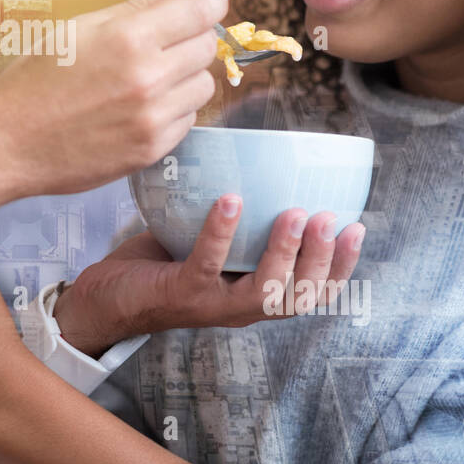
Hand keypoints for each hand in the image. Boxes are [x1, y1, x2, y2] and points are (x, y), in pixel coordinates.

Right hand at [0, 0, 228, 197]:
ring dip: (185, 78)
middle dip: (191, 39)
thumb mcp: (79, 29)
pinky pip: (187, 120)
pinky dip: (172, 110)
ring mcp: (152, 118)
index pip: (202, 9)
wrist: (7, 141)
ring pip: (203, 86)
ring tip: (147, 79)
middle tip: (162, 44)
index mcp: (129, 38)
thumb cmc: (34, 81)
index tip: (206, 1)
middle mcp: (148, 78)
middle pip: (207, 47)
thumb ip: (138, 7)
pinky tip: (138, 107)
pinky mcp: (151, 149)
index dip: (209, 0)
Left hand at [52, 197, 365, 356]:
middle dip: (322, 259)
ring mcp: (213, 304)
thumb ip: (236, 215)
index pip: (313, 292)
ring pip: (264, 290)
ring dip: (285, 253)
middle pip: (299, 295)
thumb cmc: (161, 262)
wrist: (106, 297)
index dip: (340, 266)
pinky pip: (207, 263)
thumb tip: (261, 156)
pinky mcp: (182, 295)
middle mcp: (241, 307)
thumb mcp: (206, 240)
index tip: (357, 229)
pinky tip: (231, 200)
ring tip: (295, 212)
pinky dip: (221, 231)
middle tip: (330, 218)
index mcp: (255, 294)